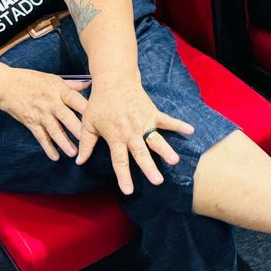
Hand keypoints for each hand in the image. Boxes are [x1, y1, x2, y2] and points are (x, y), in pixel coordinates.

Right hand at [0, 67, 89, 160]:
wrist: (7, 86)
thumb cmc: (32, 80)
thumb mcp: (54, 78)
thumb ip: (72, 85)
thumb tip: (89, 84)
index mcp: (60, 91)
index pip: (76, 100)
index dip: (87, 109)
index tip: (98, 118)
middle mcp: (51, 103)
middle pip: (67, 117)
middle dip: (77, 130)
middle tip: (88, 140)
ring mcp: (41, 114)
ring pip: (55, 130)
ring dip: (64, 142)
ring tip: (74, 153)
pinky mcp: (31, 122)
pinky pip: (41, 137)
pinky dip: (48, 147)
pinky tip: (55, 156)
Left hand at [74, 78, 194, 194]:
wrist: (114, 80)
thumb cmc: (99, 103)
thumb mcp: (88, 123)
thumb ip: (85, 144)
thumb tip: (79, 162)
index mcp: (115, 137)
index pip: (120, 161)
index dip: (124, 176)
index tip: (128, 191)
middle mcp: (131, 132)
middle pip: (141, 153)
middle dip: (149, 168)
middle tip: (158, 181)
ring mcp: (144, 122)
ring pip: (156, 139)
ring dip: (165, 150)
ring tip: (175, 161)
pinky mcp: (153, 112)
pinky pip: (167, 120)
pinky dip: (179, 125)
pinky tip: (190, 131)